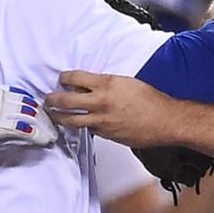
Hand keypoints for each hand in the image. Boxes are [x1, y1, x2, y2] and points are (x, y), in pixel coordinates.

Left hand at [44, 71, 172, 146]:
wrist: (165, 120)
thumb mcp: (126, 82)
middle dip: (52, 99)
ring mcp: (101, 120)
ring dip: (58, 117)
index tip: (61, 80)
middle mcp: (100, 102)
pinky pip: (88, 130)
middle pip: (65, 101)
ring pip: (70, 120)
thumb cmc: (151, 100)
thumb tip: (87, 86)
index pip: (74, 78)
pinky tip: (80, 124)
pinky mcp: (105, 134)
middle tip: (48, 99)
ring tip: (54, 114)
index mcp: (107, 84)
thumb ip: (105, 84)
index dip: (64, 78)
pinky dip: (82, 126)